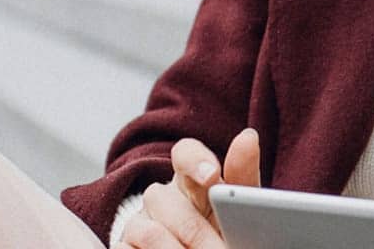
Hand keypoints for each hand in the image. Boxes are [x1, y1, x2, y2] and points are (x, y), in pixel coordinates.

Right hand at [119, 127, 261, 248]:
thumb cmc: (223, 229)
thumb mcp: (236, 207)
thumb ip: (242, 177)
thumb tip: (248, 136)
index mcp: (192, 179)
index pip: (184, 153)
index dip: (195, 160)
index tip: (211, 175)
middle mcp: (161, 197)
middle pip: (162, 197)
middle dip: (196, 232)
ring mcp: (139, 222)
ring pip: (150, 231)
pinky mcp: (125, 245)